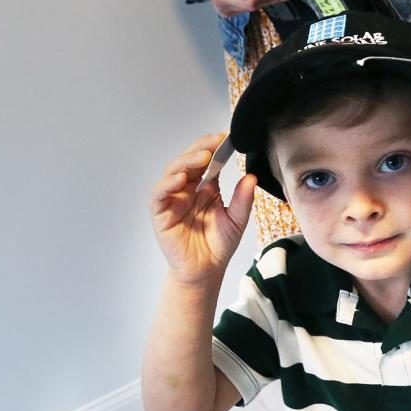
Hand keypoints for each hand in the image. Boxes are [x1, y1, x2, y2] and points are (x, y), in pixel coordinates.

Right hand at [150, 133, 255, 283]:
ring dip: (185, 162)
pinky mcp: (161, 214)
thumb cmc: (218, 245)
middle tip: (215, 143)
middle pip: (187, 161)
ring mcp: (172, 200)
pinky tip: (180, 179)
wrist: (206, 271)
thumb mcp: (237, 220)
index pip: (205, 162)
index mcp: (204, 187)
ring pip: (172, 172)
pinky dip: (167, 185)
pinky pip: (159, 195)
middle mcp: (186, 189)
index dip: (213, 149)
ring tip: (202, 157)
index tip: (226, 139)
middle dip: (200, 149)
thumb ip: (243, 199)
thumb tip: (252, 177)